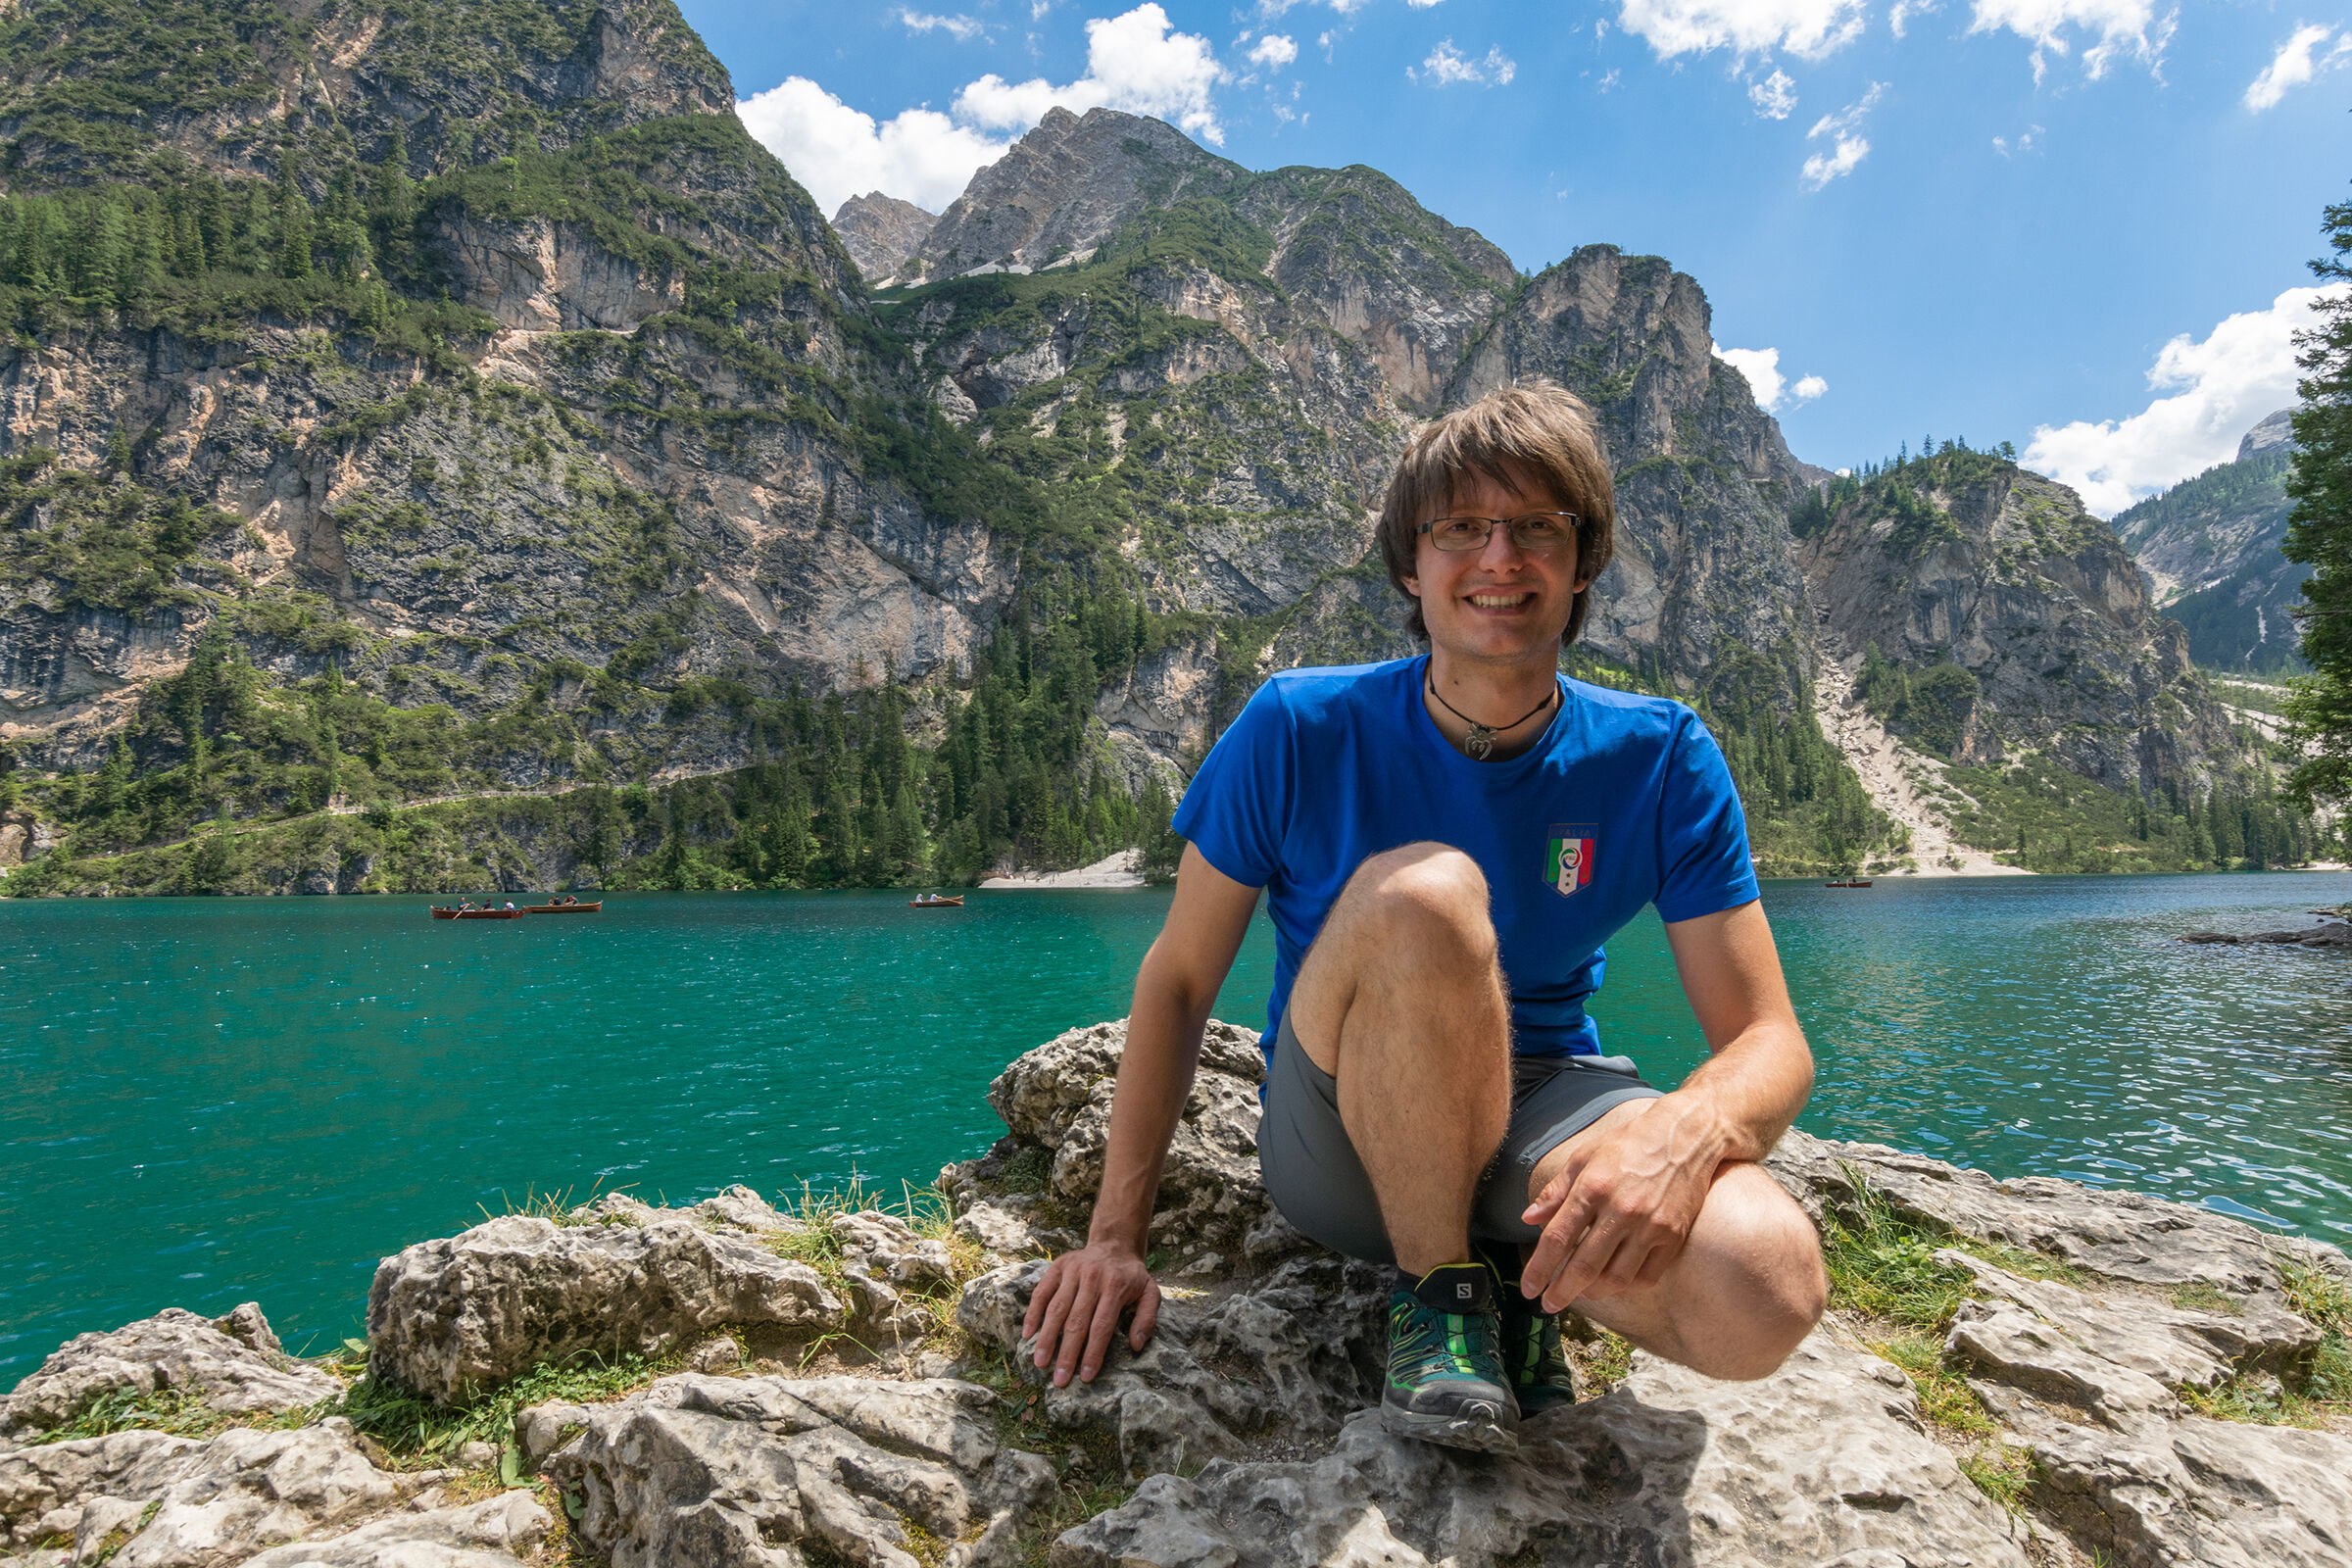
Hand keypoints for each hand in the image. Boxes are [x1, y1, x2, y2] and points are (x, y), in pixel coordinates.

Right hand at [1019, 1241, 1160, 1386]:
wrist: (1114, 1245)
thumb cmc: (1131, 1277)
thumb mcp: (1151, 1293)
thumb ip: (1147, 1319)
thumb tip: (1137, 1345)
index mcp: (1116, 1286)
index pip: (1101, 1326)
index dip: (1093, 1353)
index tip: (1086, 1377)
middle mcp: (1093, 1277)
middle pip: (1076, 1321)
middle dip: (1067, 1353)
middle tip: (1060, 1380)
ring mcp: (1073, 1271)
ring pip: (1056, 1309)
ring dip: (1047, 1338)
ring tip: (1040, 1363)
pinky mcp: (1057, 1267)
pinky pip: (1041, 1293)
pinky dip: (1033, 1314)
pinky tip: (1028, 1335)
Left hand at [1518, 1095, 1722, 1312]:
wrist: (1684, 1136)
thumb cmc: (1628, 1144)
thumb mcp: (1584, 1157)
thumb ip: (1555, 1191)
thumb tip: (1528, 1219)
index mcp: (1593, 1187)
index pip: (1557, 1239)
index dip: (1539, 1269)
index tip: (1528, 1289)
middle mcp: (1621, 1210)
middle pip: (1584, 1266)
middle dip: (1561, 1292)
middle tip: (1549, 1305)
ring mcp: (1650, 1226)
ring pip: (1615, 1278)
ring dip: (1593, 1293)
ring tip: (1579, 1293)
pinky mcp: (1673, 1236)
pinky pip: (1646, 1277)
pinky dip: (1625, 1288)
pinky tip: (1612, 1285)